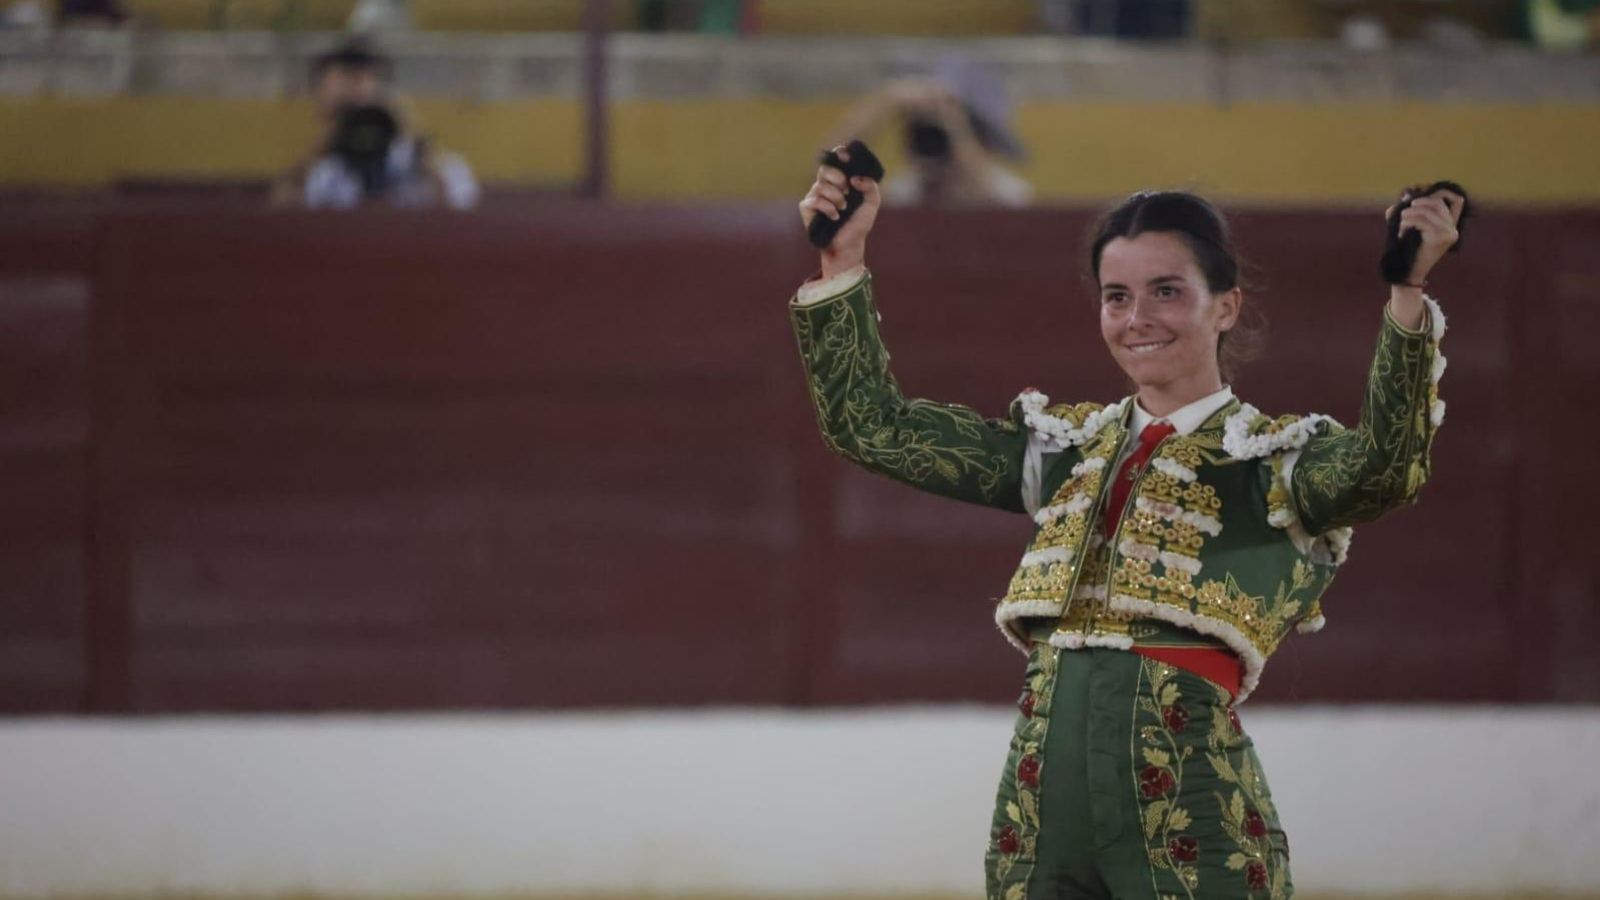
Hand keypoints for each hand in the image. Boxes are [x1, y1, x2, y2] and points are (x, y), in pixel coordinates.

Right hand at [798, 144, 882, 277]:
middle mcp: (826, 185)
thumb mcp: (872, 204)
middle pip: (824, 168)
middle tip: (847, 191)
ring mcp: (815, 196)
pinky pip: (815, 200)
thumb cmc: (859, 224)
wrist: (849, 245)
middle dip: (838, 177)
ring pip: (821, 186)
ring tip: (843, 209)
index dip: (838, 154)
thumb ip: (870, 187)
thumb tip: (854, 178)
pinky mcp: (807, 207)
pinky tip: (834, 217)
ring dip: (836, 198)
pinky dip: (827, 208)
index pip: (835, 160)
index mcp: (840, 181)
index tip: (845, 155)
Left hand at [1388, 188, 1464, 282]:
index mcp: (1449, 225)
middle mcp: (1453, 228)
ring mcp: (1449, 233)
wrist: (1409, 272)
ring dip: (1409, 213)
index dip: (1441, 192)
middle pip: (1438, 202)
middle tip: (1404, 212)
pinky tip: (1402, 231)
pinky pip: (1421, 221)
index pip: (1458, 200)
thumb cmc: (1407, 249)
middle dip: (1418, 203)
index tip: (1423, 193)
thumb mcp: (1411, 227)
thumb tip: (1406, 194)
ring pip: (1428, 211)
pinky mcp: (1440, 238)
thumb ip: (1411, 210)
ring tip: (1401, 222)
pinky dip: (1408, 222)